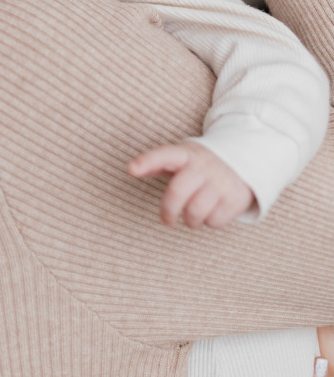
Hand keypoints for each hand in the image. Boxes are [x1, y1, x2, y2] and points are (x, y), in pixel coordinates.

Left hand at [128, 139, 254, 228]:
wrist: (244, 161)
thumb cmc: (201, 164)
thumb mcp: (181, 158)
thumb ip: (157, 163)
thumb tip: (133, 168)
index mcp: (186, 154)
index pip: (164, 155)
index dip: (147, 161)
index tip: (131, 169)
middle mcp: (203, 166)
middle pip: (177, 193)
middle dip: (168, 212)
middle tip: (167, 220)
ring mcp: (221, 182)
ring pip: (195, 212)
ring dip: (190, 220)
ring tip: (193, 214)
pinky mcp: (235, 198)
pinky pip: (214, 221)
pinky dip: (210, 222)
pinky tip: (213, 211)